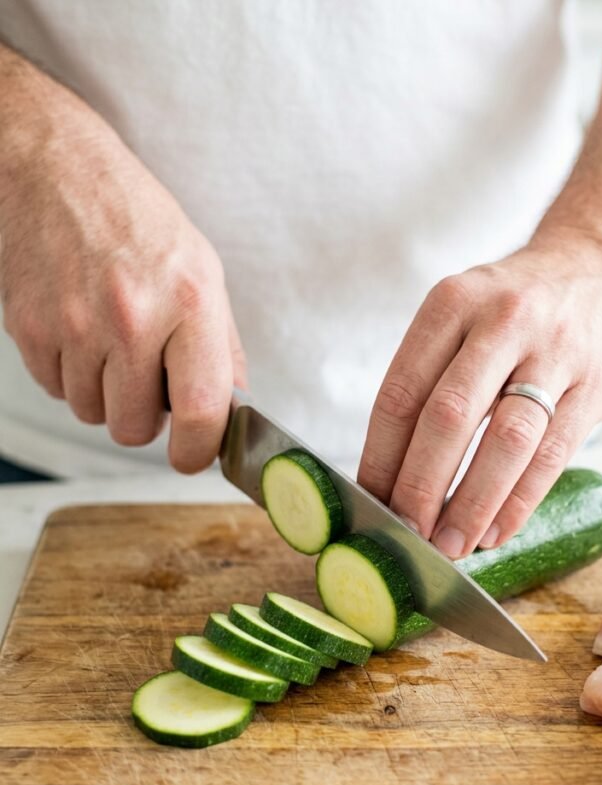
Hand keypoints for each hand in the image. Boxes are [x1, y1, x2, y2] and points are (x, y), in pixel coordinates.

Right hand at [0, 92, 245, 472]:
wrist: (55, 170)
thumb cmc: (134, 219)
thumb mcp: (202, 271)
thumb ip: (221, 347)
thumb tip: (230, 410)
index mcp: (188, 302)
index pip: (200, 409)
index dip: (197, 450)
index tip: (191, 457)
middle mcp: (132, 317)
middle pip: (134, 428)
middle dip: (142, 416)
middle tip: (146, 375)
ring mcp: (75, 325)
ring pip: (92, 414)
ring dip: (104, 393)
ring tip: (110, 342)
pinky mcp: (30, 328)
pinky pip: (56, 390)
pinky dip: (70, 374)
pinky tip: (80, 330)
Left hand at [358, 233, 601, 556]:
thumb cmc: (515, 306)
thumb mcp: (462, 313)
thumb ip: (430, 377)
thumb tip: (390, 473)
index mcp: (453, 304)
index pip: (402, 393)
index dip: (381, 456)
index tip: (371, 501)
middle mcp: (503, 322)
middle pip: (449, 418)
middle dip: (421, 486)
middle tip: (407, 533)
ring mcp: (555, 352)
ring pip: (505, 442)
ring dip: (472, 503)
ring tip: (450, 545)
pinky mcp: (598, 384)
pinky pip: (553, 455)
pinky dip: (519, 501)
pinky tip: (496, 530)